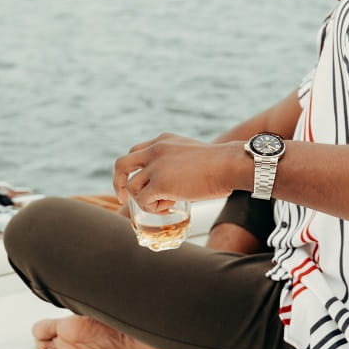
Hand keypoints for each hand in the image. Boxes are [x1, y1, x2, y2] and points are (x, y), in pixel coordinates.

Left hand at [113, 133, 242, 212]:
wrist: (230, 165)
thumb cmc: (220, 165)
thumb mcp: (191, 156)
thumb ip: (177, 164)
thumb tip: (173, 185)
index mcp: (163, 141)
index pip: (136, 152)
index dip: (134, 169)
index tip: (137, 182)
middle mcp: (155, 149)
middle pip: (122, 164)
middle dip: (118, 182)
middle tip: (122, 197)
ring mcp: (156, 165)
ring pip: (133, 186)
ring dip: (145, 200)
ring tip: (165, 205)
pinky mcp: (160, 182)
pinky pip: (143, 200)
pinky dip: (152, 208)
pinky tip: (168, 207)